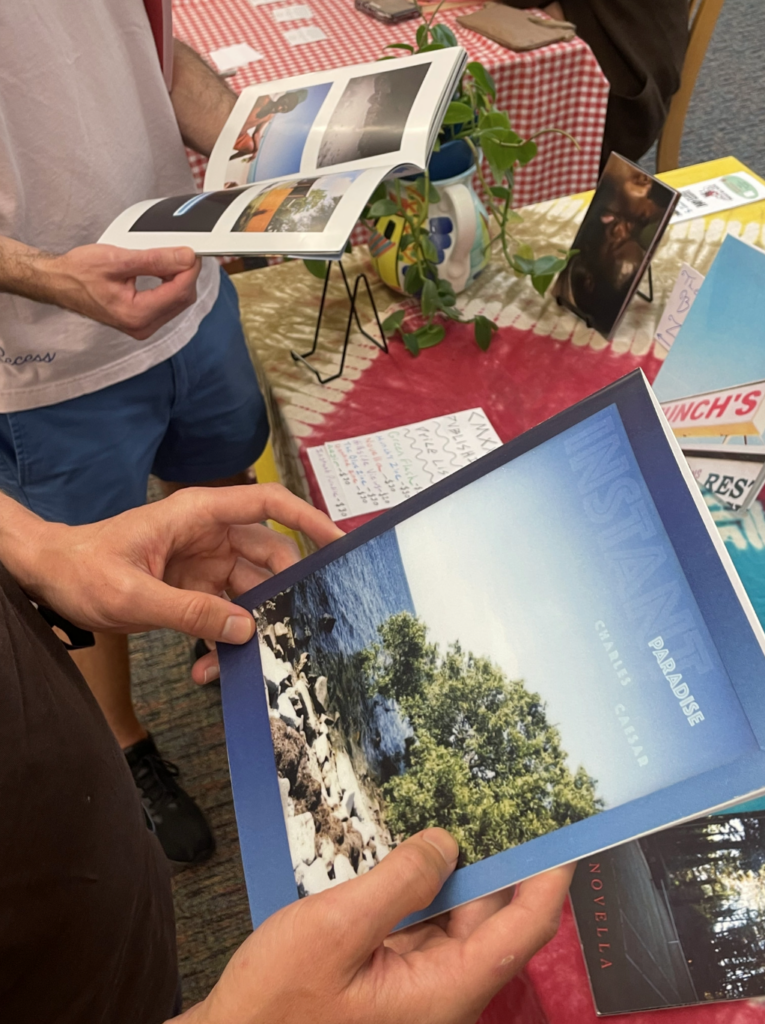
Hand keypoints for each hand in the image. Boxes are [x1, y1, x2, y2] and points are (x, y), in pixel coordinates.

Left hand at [4, 484, 341, 643]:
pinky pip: (226, 615)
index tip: (340, 542)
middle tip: (298, 630)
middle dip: (284, 594)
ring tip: (242, 663)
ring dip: (251, 628)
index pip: (268, 504)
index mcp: (199, 515)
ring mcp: (206, 564)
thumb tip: (248, 629)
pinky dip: (222, 643)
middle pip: (270, 557)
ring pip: (251, 593)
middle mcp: (210, 536)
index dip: (309, 518)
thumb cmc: (83, 568)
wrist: (50, 577)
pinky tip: (205, 670)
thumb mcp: (133, 595)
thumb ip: (191, 612)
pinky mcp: (196, 590)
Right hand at [36, 243, 201, 339]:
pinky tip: (164, 272)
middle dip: (186, 275)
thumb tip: (185, 257)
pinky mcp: (141, 322)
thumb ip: (155, 260)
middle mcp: (142, 326)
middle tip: (182, 251)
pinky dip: (170, 287)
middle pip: (182, 299)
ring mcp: (142, 326)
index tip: (192, 251)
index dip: (190, 269)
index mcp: (136, 314)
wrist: (59, 283)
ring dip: (179, 280)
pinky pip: (167, 305)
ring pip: (178, 303)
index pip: (179, 292)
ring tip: (169, 259)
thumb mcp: (118, 259)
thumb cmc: (79, 272)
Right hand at [171, 828, 572, 1023]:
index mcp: (445, 992)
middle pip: (489, 920)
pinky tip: (405, 855)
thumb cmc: (275, 1006)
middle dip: (494, 859)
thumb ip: (399, 883)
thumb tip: (448, 843)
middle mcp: (442, 993)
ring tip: (448, 811)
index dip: (548, 877)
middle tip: (492, 796)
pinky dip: (419, 891)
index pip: (522, 930)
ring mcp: (415, 990)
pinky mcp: (389, 984)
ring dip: (451, 872)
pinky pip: (421, 930)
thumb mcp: (334, 930)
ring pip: (453, 921)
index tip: (564, 827)